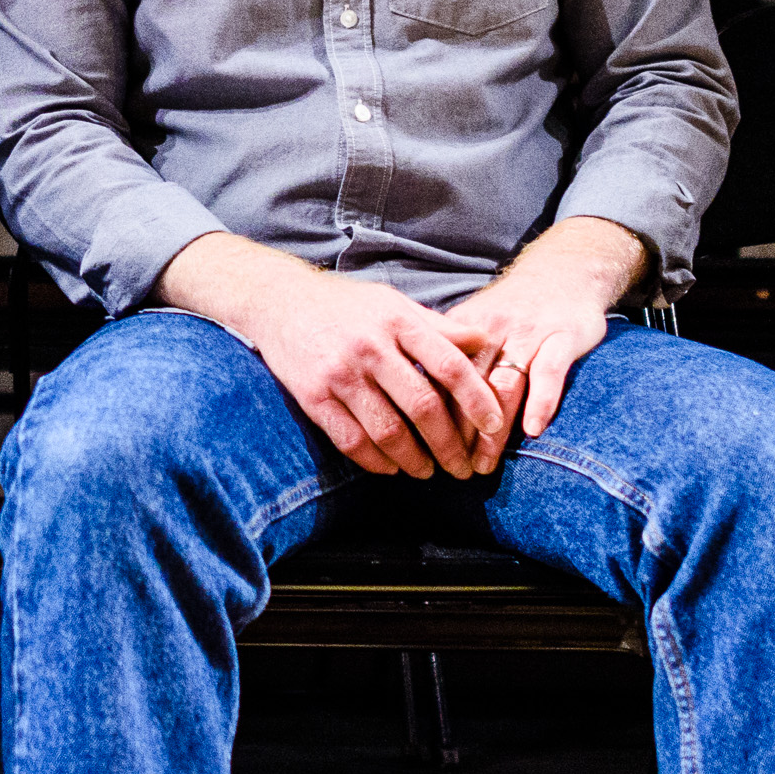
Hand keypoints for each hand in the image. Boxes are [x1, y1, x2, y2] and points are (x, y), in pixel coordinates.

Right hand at [159, 233, 505, 478]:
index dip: (478, 400)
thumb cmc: (347, 305)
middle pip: (423, 406)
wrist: (279, 301)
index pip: (450, 366)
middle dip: (450, 445)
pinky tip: (391, 468)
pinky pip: (351, 441)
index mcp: (398, 321)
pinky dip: (376, 462)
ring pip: (388, 431)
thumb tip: (486, 341)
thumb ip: (438, 326)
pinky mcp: (313, 396)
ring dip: (415, 460)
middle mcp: (371, 347)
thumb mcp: (395, 303)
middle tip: (464, 467)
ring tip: (428, 472)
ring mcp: (340, 373)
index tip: (495, 427)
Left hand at [436, 218, 650, 465]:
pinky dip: (541, 401)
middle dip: (455, 433)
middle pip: (466, 387)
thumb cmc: (514, 311)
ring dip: (492, 429)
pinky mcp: (564, 335)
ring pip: (505, 384)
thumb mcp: (474, 327)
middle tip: (448, 470)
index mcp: (463, 329)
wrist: (565, 271)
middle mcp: (492, 329)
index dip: (426, 417)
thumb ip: (447, 359)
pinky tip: (532, 430)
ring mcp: (529, 332)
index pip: (437, 377)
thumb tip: (407, 402)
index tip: (419, 451)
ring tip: (483, 464)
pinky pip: (550, 371)